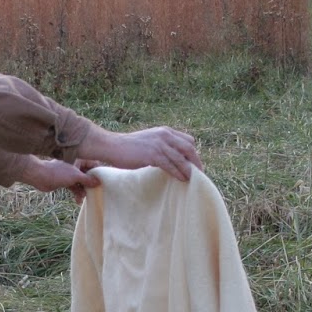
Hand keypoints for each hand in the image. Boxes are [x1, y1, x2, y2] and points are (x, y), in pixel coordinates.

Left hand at [14, 154, 100, 201]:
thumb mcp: (76, 176)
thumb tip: (99, 182)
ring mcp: (70, 173)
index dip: (98, 173)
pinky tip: (77, 201)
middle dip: (90, 184)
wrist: (40, 177)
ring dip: (83, 190)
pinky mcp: (65, 181)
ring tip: (83, 198)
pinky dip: (76, 193)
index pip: (94, 165)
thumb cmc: (58, 173)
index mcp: (80, 159)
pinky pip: (74, 187)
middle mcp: (76, 165)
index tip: (103, 182)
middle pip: (88, 175)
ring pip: (81, 182)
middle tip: (94, 193)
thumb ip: (88, 179)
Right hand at [76, 125, 201, 181]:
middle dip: (196, 162)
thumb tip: (172, 159)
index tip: (195, 164)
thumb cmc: (128, 147)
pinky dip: (178, 174)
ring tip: (192, 180)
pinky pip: (171, 166)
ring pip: (181, 158)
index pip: (188, 140)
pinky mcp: (153, 155)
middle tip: (200, 174)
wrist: (112, 145)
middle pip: (189, 148)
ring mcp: (159, 144)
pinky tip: (181, 180)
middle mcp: (165, 135)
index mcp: (165, 131)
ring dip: (189, 170)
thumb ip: (161, 146)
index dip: (193, 153)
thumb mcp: (149, 142)